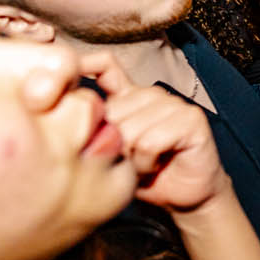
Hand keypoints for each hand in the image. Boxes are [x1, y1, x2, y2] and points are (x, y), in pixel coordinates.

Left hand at [79, 52, 226, 212]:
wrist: (185, 196)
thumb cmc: (146, 176)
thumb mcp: (111, 152)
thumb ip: (95, 129)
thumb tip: (70, 112)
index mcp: (131, 96)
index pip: (106, 66)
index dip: (87, 63)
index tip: (68, 72)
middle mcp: (152, 94)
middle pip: (112, 111)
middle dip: (113, 145)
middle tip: (129, 159)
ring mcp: (174, 103)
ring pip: (130, 130)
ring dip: (132, 158)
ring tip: (145, 164)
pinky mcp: (191, 119)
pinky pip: (149, 142)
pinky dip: (147, 162)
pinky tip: (157, 165)